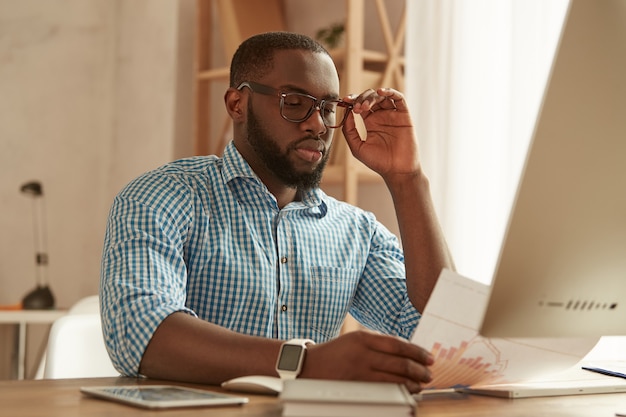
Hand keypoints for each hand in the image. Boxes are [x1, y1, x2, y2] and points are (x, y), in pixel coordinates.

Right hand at [300, 330, 433, 392]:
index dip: (416, 351)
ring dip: (412, 382)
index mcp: (363, 337)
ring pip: (393, 377)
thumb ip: (377, 343)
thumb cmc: (335, 353)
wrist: (310, 366)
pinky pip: (383, 389)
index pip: (397, 344)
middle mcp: (362, 353)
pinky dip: (398, 389)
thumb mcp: (355, 340)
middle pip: (399, 361)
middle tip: (428, 372)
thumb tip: (406, 351)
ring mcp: (359, 370)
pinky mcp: (356, 386)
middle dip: (418, 368)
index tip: (428, 357)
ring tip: (421, 383)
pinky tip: (406, 390)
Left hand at [342, 88, 420, 180]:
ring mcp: (393, 115)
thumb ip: (349, 131)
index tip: (345, 100)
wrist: (397, 170)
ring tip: (365, 106)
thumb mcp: (357, 147)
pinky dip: (390, 92)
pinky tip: (381, 92)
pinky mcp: (404, 116)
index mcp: (370, 122)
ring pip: (382, 96)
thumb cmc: (378, 162)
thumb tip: (346, 113)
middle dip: (361, 99)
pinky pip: (399, 98)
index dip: (352, 100)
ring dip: (372, 97)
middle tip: (356, 108)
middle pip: (370, 97)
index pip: (360, 104)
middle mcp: (382, 116)